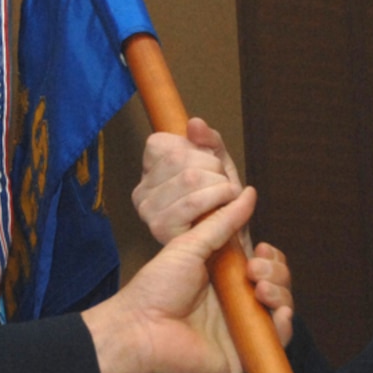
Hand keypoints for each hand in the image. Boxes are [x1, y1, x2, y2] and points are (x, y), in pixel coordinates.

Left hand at [81, 189, 289, 372]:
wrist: (140, 328)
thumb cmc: (157, 287)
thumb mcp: (191, 246)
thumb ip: (222, 222)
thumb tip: (249, 193)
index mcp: (226, 278)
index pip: (264, 265)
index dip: (271, 257)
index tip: (261, 249)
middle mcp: (237, 302)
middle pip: (277, 284)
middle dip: (276, 271)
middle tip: (253, 270)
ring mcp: (242, 329)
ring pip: (281, 309)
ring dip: (281, 293)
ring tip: (260, 288)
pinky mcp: (243, 354)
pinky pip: (276, 343)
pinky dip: (286, 327)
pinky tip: (281, 313)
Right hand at [135, 117, 242, 242]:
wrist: (231, 249)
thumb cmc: (221, 207)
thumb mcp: (218, 166)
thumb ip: (208, 142)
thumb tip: (194, 123)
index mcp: (148, 174)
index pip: (163, 144)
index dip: (196, 151)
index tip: (209, 168)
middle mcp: (141, 193)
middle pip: (180, 159)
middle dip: (213, 168)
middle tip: (224, 185)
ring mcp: (148, 212)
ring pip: (189, 178)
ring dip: (220, 185)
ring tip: (229, 196)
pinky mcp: (162, 229)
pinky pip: (193, 202)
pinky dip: (220, 199)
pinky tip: (231, 205)